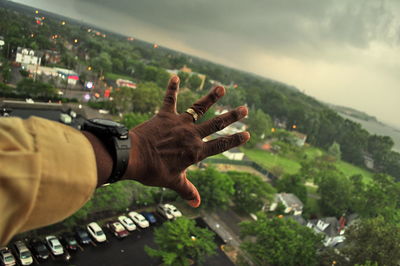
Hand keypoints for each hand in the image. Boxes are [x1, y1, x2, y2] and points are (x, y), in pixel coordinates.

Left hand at [123, 76, 249, 206]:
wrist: (133, 158)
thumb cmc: (153, 172)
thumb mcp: (173, 182)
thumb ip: (188, 191)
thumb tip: (197, 204)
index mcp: (195, 152)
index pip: (220, 145)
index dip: (234, 140)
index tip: (247, 134)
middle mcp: (191, 135)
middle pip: (216, 124)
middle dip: (232, 116)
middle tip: (245, 109)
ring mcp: (179, 123)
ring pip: (199, 108)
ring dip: (211, 98)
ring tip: (221, 88)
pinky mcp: (165, 116)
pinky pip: (169, 100)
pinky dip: (172, 88)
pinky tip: (175, 76)